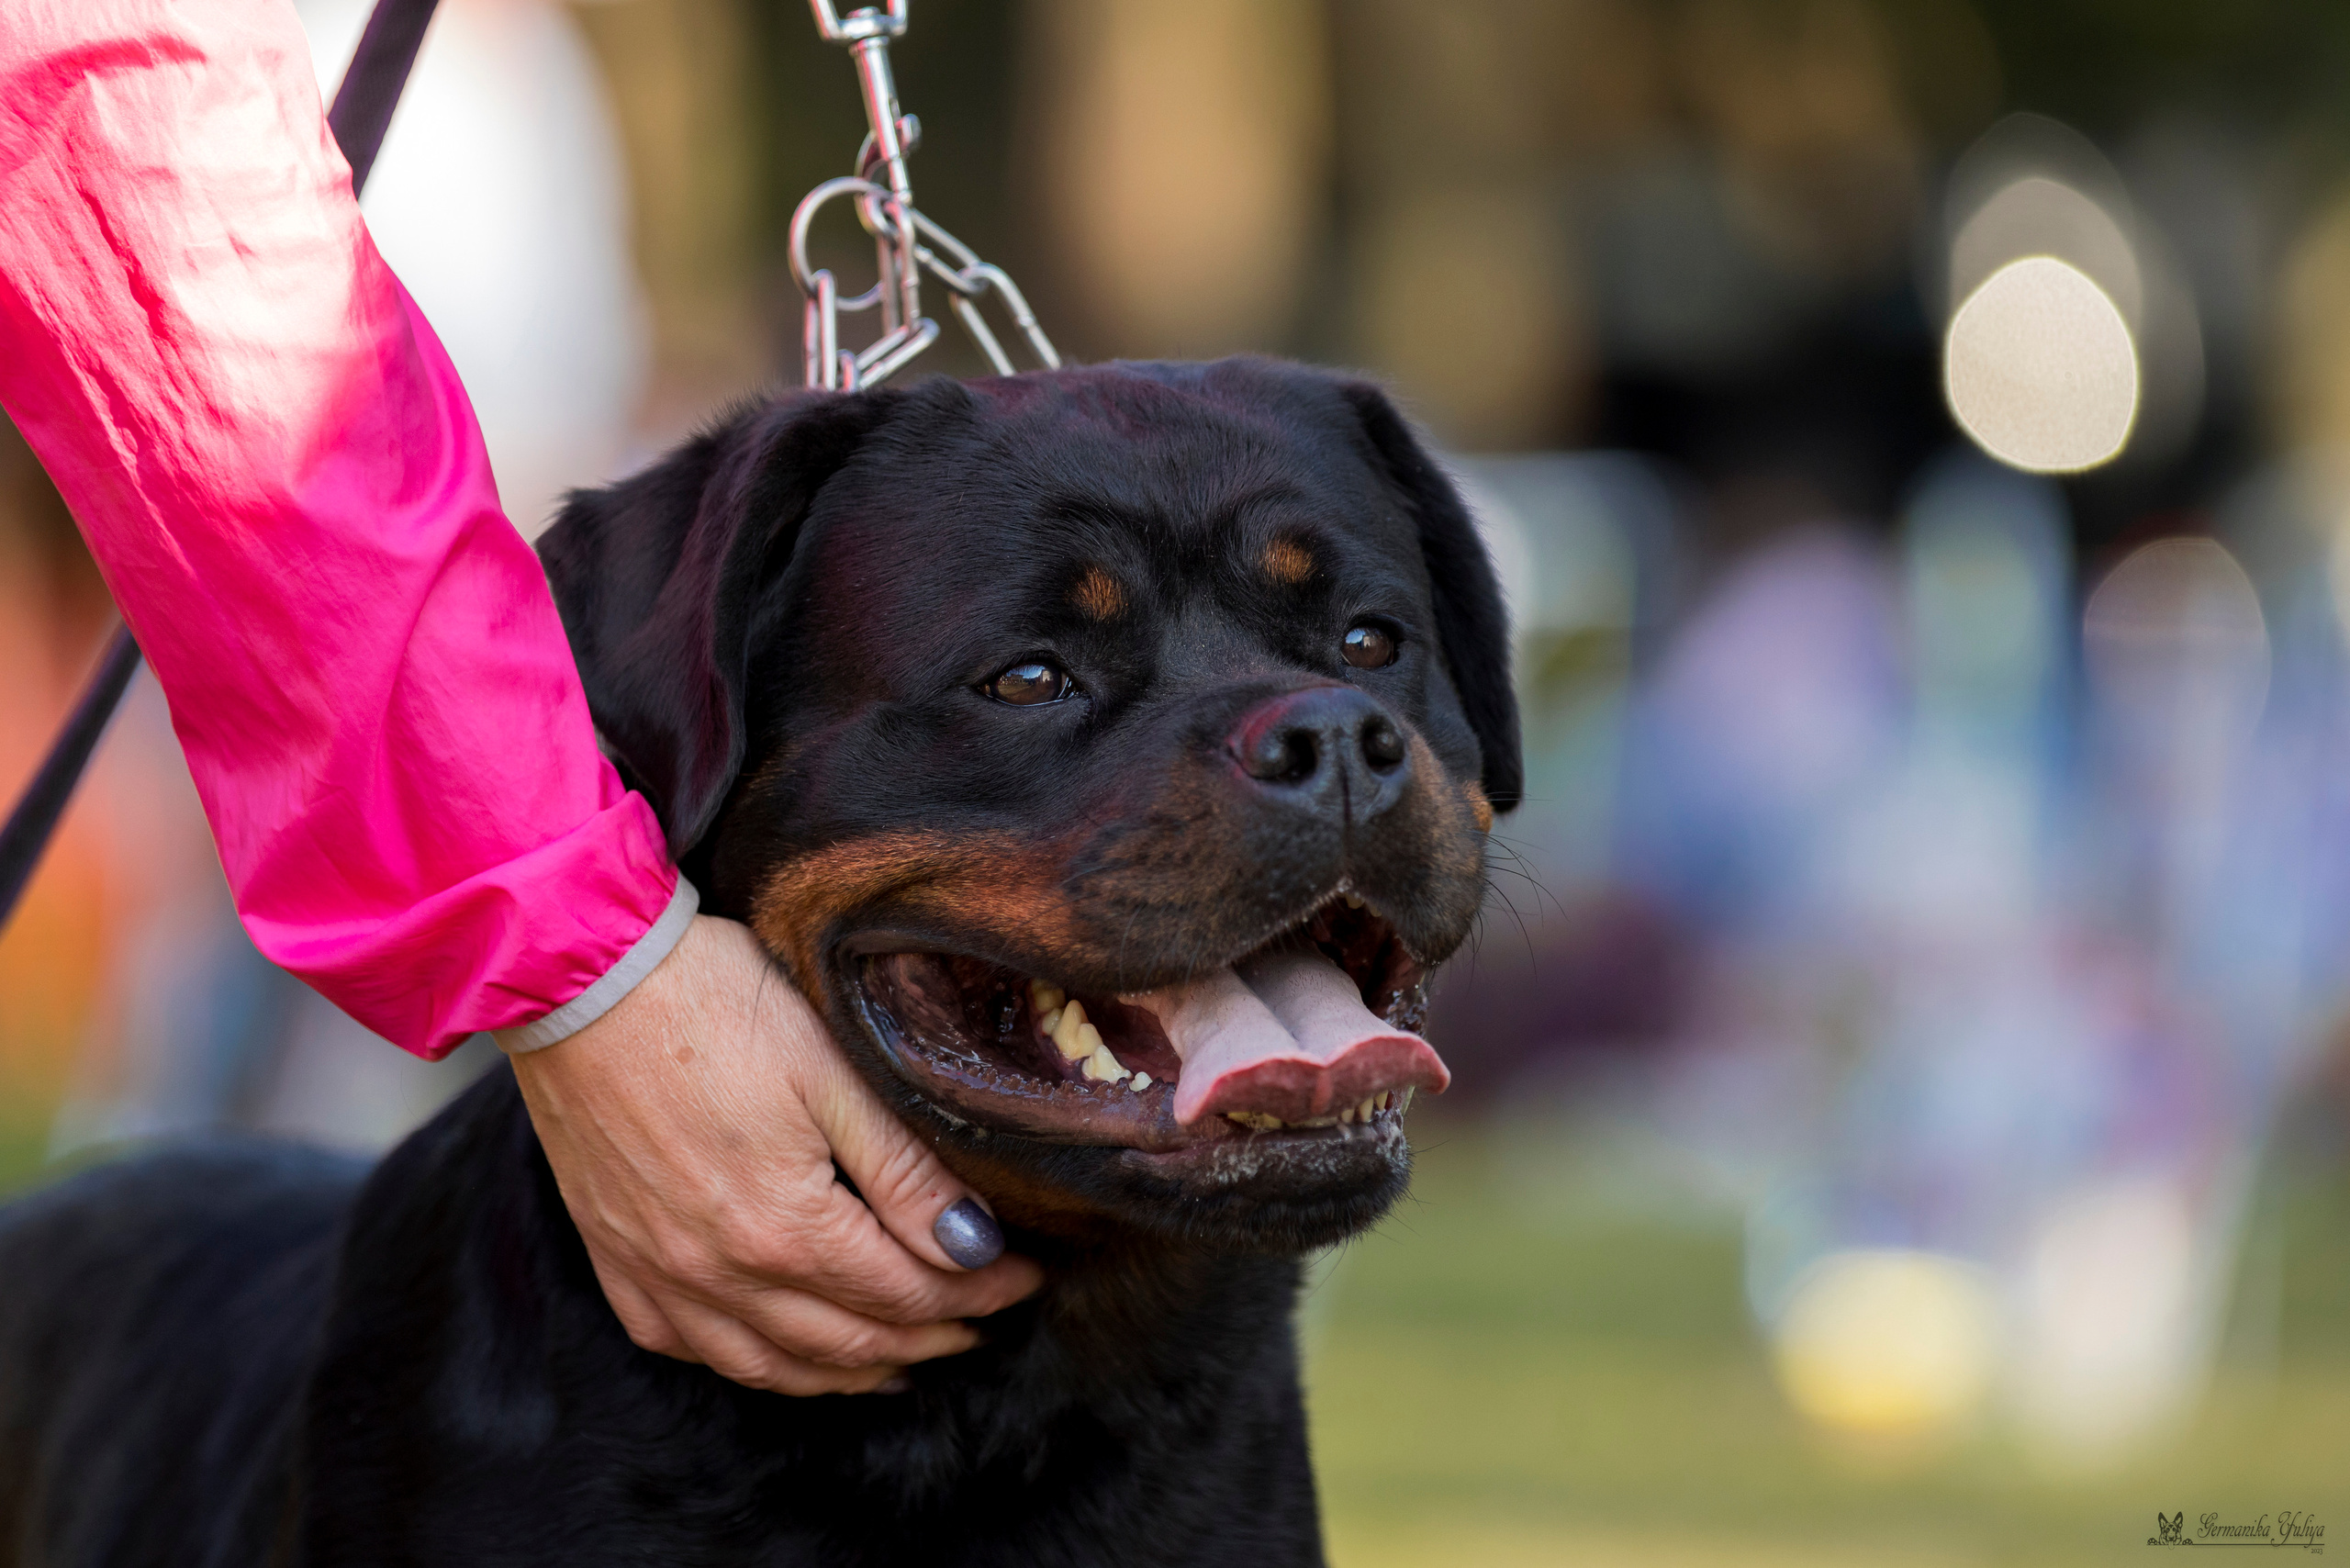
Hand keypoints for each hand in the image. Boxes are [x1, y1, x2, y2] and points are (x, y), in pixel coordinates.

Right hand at [506, 915, 1041, 1394]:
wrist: (580, 976)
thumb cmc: (709, 1002)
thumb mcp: (830, 1072)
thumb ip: (904, 1171)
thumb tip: (975, 1247)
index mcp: (784, 1227)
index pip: (909, 1292)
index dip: (979, 1293)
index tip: (1024, 1277)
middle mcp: (720, 1272)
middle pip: (852, 1340)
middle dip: (932, 1337)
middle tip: (983, 1321)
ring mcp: (660, 1273)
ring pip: (773, 1364)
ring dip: (851, 1370)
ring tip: (904, 1360)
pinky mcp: (617, 1258)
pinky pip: (690, 1346)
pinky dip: (753, 1362)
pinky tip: (783, 1351)